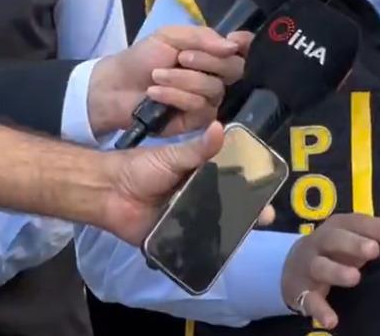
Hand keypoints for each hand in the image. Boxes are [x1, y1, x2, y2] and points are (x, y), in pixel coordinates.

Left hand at [88, 27, 253, 137]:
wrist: (116, 87)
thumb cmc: (142, 59)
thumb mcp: (169, 37)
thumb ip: (202, 37)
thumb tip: (233, 46)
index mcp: (212, 52)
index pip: (240, 48)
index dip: (243, 44)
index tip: (234, 42)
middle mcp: (216, 75)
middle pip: (235, 69)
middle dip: (207, 61)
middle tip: (180, 57)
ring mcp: (209, 99)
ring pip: (215, 89)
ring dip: (183, 80)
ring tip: (157, 76)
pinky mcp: (198, 120)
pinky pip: (200, 107)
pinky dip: (176, 96)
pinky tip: (156, 93)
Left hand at [98, 122, 271, 244]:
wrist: (109, 191)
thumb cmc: (141, 168)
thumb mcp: (173, 156)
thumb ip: (198, 149)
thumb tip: (221, 127)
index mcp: (202, 175)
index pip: (233, 180)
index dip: (252, 185)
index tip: (270, 187)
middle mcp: (200, 198)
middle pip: (230, 206)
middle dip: (249, 212)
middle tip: (265, 217)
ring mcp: (189, 220)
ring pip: (216, 227)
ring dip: (231, 232)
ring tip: (248, 234)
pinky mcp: (175, 239)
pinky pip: (195, 246)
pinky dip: (206, 249)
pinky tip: (222, 252)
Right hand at [281, 210, 379, 329]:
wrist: (294, 266)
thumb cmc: (337, 247)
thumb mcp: (358, 234)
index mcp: (339, 226)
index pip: (356, 222)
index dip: (375, 227)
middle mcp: (321, 242)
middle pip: (335, 239)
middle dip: (354, 243)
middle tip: (374, 251)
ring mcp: (310, 266)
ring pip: (320, 266)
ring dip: (336, 272)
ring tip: (355, 278)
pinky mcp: (302, 291)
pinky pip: (309, 300)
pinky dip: (320, 310)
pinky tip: (332, 320)